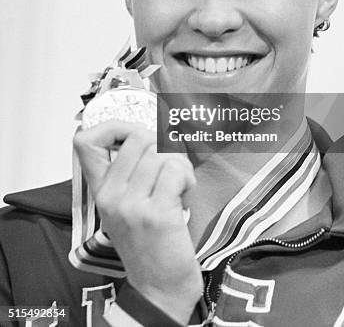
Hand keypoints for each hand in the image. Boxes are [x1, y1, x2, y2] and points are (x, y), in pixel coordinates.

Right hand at [74, 121, 202, 323]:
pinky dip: (187, 178)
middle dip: (163, 146)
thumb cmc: (148, 242)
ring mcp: (131, 204)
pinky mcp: (156, 213)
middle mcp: (110, 195)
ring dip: (179, 164)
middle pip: (139, 135)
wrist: (159, 288)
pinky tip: (184, 195)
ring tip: (178, 186)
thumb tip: (144, 133)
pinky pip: (176, 170)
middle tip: (170, 168)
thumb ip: (126, 174)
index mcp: (100, 191)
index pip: (85, 141)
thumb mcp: (123, 208)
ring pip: (161, 152)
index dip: (113, 126)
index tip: (135, 134)